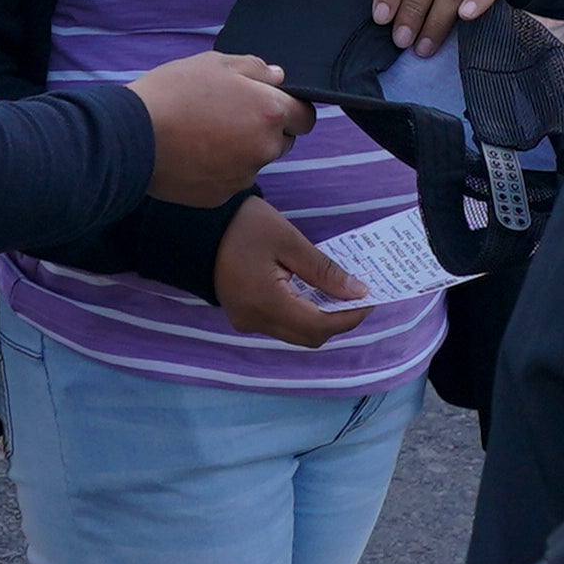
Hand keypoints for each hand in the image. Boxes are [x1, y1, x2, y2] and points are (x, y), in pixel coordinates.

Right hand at [129, 51, 316, 204]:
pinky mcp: (220, 196)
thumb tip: (278, 77)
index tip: (269, 103)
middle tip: (229, 115)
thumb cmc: (173, 93)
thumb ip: (255, 68)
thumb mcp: (215, 63)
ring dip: (241, 149)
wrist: (131, 137)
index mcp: (270, 113)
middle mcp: (264, 149)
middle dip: (265, 129)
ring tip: (204, 134)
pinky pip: (230, 179)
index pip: (306, 117)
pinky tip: (192, 153)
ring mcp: (243, 176)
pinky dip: (218, 168)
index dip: (290, 108)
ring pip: (254, 161)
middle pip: (282, 141)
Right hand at [212, 197, 372, 344]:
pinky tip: (310, 292)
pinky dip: (301, 314)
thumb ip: (324, 270)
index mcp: (266, 302)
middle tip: (355, 295)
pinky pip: (280, 325)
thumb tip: (357, 292)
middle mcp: (255, 321)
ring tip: (335, 292)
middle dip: (337, 321)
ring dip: (319, 318)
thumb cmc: (243, 226)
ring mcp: (246, 321)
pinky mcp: (242, 315)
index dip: (349, 317)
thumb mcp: (288, 241)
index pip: (319, 326)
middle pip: (308, 337)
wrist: (195, 226)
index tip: (368, 299)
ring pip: (295, 333)